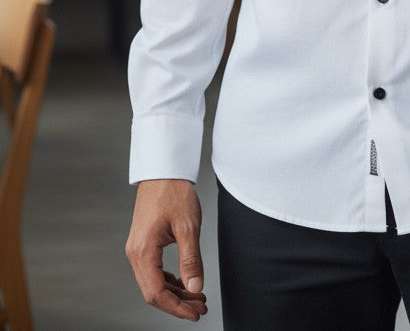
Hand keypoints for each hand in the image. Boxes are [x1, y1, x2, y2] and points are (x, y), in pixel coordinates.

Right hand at [126, 179, 206, 320]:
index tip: (195, 313)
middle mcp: (136, 252)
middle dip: (177, 303)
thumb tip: (195, 288)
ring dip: (174, 293)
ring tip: (196, 297)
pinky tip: (184, 282)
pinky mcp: (143, 243)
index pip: (156, 293)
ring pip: (153, 283)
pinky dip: (168, 281)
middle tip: (200, 308)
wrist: (164, 170)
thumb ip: (191, 259)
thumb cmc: (174, 192)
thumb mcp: (188, 227)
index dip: (176, 307)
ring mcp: (138, 248)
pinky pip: (153, 271)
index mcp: (143, 250)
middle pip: (153, 292)